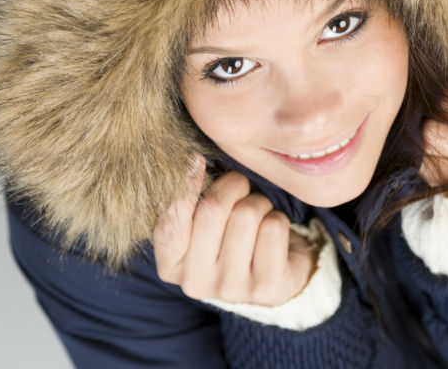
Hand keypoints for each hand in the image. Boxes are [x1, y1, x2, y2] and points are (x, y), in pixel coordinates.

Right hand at [153, 157, 317, 305]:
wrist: (275, 270)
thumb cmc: (230, 235)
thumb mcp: (201, 220)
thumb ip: (190, 198)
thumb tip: (192, 160)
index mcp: (170, 267)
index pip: (169, 223)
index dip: (184, 184)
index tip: (197, 158)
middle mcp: (195, 283)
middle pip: (212, 210)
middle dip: (232, 186)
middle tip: (240, 186)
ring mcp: (230, 290)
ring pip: (246, 215)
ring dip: (258, 203)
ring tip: (258, 213)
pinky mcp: (266, 289)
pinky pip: (273, 229)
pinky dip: (278, 219)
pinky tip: (274, 234)